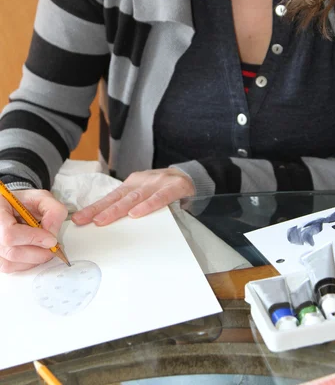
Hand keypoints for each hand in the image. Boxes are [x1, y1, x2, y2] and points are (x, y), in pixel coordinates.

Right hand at [0, 189, 67, 272]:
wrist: (14, 208)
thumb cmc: (25, 203)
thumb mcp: (42, 198)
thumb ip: (53, 210)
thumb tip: (52, 232)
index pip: (10, 233)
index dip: (33, 239)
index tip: (51, 240)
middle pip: (11, 252)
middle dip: (37, 253)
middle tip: (52, 247)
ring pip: (10, 264)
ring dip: (32, 260)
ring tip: (42, 248)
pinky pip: (9, 268)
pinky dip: (25, 264)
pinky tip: (33, 253)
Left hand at [71, 168, 194, 226]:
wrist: (191, 176)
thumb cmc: (163, 188)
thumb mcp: (144, 192)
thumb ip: (130, 203)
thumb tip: (106, 221)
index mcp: (133, 183)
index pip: (110, 197)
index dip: (95, 208)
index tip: (79, 219)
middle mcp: (142, 181)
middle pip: (118, 198)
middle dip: (100, 210)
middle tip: (86, 221)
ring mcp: (158, 183)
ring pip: (135, 197)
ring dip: (118, 209)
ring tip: (104, 219)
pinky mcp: (174, 187)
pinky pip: (160, 198)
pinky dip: (147, 205)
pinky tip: (136, 214)